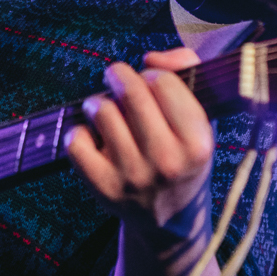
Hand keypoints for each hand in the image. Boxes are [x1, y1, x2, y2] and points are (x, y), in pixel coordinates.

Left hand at [66, 48, 212, 233]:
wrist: (170, 219)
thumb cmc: (183, 156)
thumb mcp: (201, 118)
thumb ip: (186, 71)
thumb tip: (152, 57)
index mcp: (198, 143)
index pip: (162, 81)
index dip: (153, 74)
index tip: (152, 83)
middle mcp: (167, 161)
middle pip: (129, 91)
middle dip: (119, 76)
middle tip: (117, 80)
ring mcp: (133, 176)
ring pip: (101, 110)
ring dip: (99, 103)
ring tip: (107, 112)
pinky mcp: (103, 187)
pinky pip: (76, 140)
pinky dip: (80, 132)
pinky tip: (93, 136)